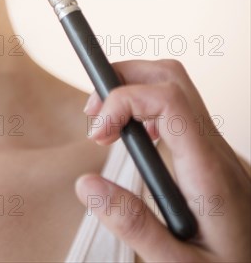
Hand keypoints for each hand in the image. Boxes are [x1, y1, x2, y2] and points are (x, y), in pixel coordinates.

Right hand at [75, 59, 250, 261]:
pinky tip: (135, 134)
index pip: (168, 100)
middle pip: (171, 78)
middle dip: (124, 79)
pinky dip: (146, 105)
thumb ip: (133, 225)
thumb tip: (87, 184)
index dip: (124, 100)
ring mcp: (215, 146)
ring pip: (176, 87)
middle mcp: (215, 148)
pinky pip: (179, 108)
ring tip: (106, 123)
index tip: (98, 132)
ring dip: (134, 89)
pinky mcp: (210, 152)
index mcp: (208, 170)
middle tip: (94, 113)